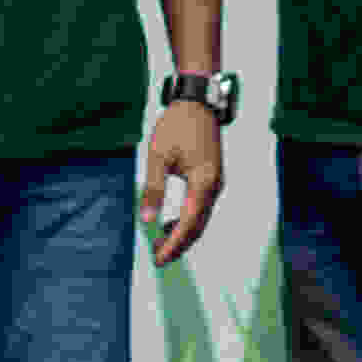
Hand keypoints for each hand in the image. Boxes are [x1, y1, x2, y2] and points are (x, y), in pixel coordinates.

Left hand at [140, 100, 226, 258]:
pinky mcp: (212, 178)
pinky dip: (186, 220)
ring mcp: (215, 183)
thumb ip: (152, 189)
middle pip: (197, 226)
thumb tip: (146, 220)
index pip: (188, 223)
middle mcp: (214, 186)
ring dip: (182, 234)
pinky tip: (169, 223)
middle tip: (156, 258)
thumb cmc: (176, 125)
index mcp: (203, 182)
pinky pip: (200, 208)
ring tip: (158, 243)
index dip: (173, 244)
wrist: (197, 102)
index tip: (158, 259)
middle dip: (178, 244)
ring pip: (200, 219)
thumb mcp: (157, 156)